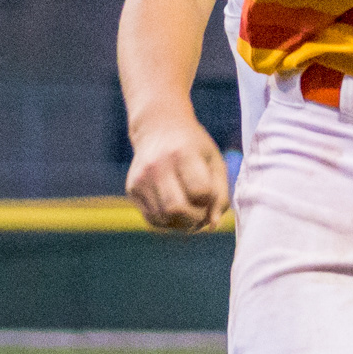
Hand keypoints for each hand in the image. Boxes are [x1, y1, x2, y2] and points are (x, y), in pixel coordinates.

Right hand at [125, 112, 230, 232]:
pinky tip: (174, 209)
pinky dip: (167, 221)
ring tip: (190, 212)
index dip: (209, 199)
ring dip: (180, 223)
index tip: (209, 193)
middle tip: (201, 213)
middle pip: (177, 209)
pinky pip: (151, 218)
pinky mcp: (132, 188)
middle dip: (194, 219)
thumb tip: (213, 226)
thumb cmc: (193, 146)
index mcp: (183, 154)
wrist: (159, 127)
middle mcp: (158, 166)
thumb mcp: (213, 160)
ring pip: (163, 218)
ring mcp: (141, 178)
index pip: (200, 191)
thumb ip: (220, 194)